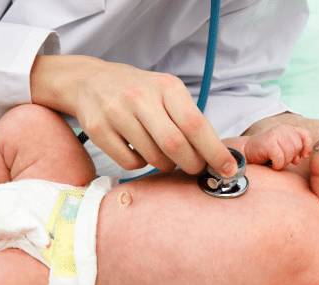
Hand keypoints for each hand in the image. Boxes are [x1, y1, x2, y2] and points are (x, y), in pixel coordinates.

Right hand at [31, 55, 236, 176]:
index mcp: (166, 87)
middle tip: (195, 168)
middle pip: (175, 145)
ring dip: (166, 165)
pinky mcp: (98, 130)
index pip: (195, 124)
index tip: (228, 168)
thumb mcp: (168, 94)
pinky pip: (130, 163)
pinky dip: (140, 164)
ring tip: (164, 155)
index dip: (214, 151)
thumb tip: (218, 156)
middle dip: (191, 164)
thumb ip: (191, 120)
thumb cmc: (138, 92)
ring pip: (153, 157)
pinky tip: (139, 151)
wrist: (89, 81)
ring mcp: (117, 113)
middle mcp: (141, 97)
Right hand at [243, 124, 312, 169]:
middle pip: (298, 146)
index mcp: (288, 129)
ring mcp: (276, 135)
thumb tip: (303, 156)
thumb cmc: (267, 151)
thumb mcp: (284, 147)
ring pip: (289, 153)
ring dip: (284, 163)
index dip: (307, 147)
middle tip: (284, 161)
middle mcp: (283, 129)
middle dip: (292, 158)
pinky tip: (273, 165)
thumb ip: (294, 148)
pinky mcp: (269, 143)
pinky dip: (277, 165)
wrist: (247, 150)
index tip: (303, 156)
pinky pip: (280, 158)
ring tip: (278, 163)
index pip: (306, 134)